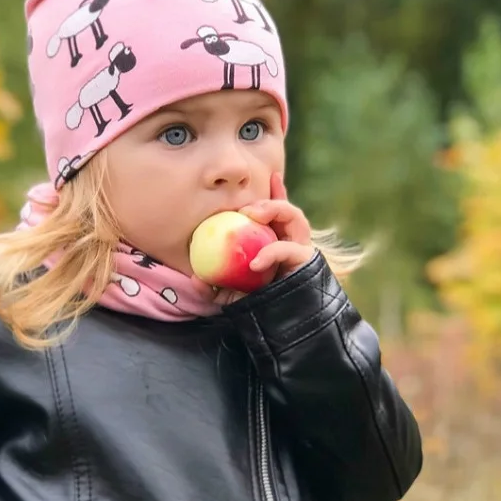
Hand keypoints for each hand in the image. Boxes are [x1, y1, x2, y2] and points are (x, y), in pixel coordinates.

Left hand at [191, 172, 315, 304]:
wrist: (278, 325)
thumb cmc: (254, 305)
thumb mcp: (228, 294)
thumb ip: (212, 287)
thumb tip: (194, 279)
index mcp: (275, 240)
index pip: (276, 211)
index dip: (275, 191)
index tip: (268, 175)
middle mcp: (292, 241)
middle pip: (286, 210)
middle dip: (270, 201)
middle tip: (245, 209)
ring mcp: (302, 250)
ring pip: (296, 219)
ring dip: (275, 210)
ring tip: (251, 215)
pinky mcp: (306, 262)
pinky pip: (289, 250)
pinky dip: (272, 252)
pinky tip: (256, 260)